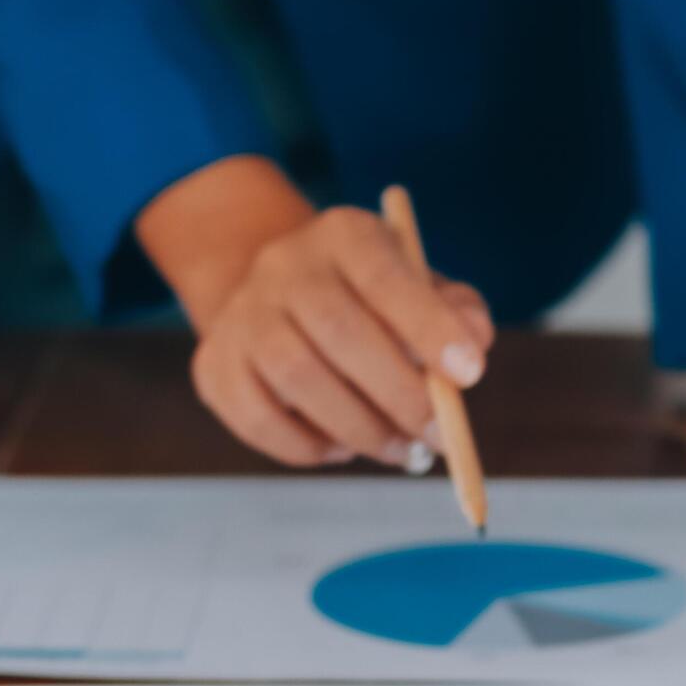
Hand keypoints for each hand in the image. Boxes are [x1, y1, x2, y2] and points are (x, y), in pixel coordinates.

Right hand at [140, 157, 494, 469]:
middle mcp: (284, 265)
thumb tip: (473, 347)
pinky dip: (307, 445)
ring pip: (296, 376)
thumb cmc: (374, 300)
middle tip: (440, 437)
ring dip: (360, 427)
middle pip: (337, 329)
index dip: (429, 326)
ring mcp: (241, 314)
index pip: (385, 275)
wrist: (281, 298)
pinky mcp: (213, 366)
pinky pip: (257, 417)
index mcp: (345, 235)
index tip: (471, 374)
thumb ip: (457, 310)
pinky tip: (343, 447)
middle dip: (399, 394)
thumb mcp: (423, 287)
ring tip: (401, 450)